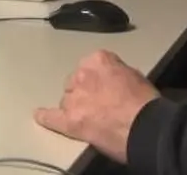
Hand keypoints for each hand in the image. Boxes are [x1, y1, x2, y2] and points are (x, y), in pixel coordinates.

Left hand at [34, 50, 158, 162]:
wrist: (146, 126)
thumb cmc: (146, 103)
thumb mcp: (135, 75)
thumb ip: (116, 72)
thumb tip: (111, 80)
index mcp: (98, 60)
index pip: (90, 65)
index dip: (98, 79)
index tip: (105, 86)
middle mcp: (82, 75)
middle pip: (75, 82)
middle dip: (83, 91)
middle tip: (99, 103)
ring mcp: (74, 98)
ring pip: (67, 99)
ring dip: (75, 106)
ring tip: (91, 118)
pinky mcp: (70, 121)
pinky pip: (52, 117)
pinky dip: (46, 117)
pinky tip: (40, 115)